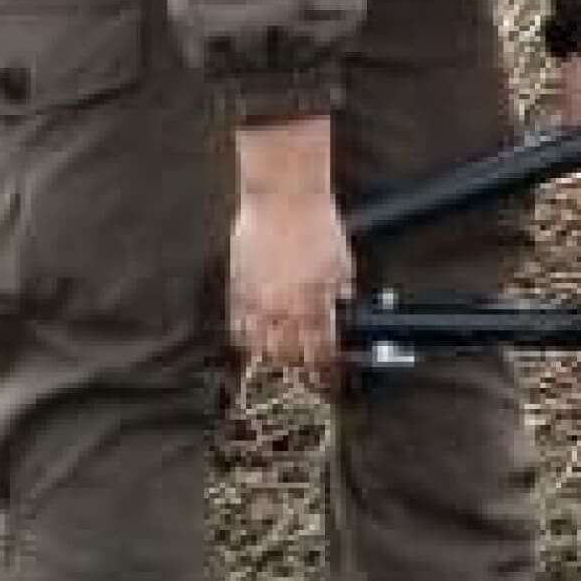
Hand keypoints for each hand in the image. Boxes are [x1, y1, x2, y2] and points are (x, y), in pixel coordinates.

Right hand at [229, 173, 354, 386]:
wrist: (284, 199)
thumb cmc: (320, 227)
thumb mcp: (343, 266)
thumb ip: (340, 298)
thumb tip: (342, 319)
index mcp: (315, 304)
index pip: (320, 353)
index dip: (325, 371)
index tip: (329, 380)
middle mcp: (284, 308)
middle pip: (287, 358)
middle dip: (298, 372)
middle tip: (303, 378)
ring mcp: (256, 300)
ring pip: (258, 348)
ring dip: (270, 361)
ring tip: (278, 368)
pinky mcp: (236, 288)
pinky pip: (237, 326)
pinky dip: (246, 340)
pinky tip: (252, 346)